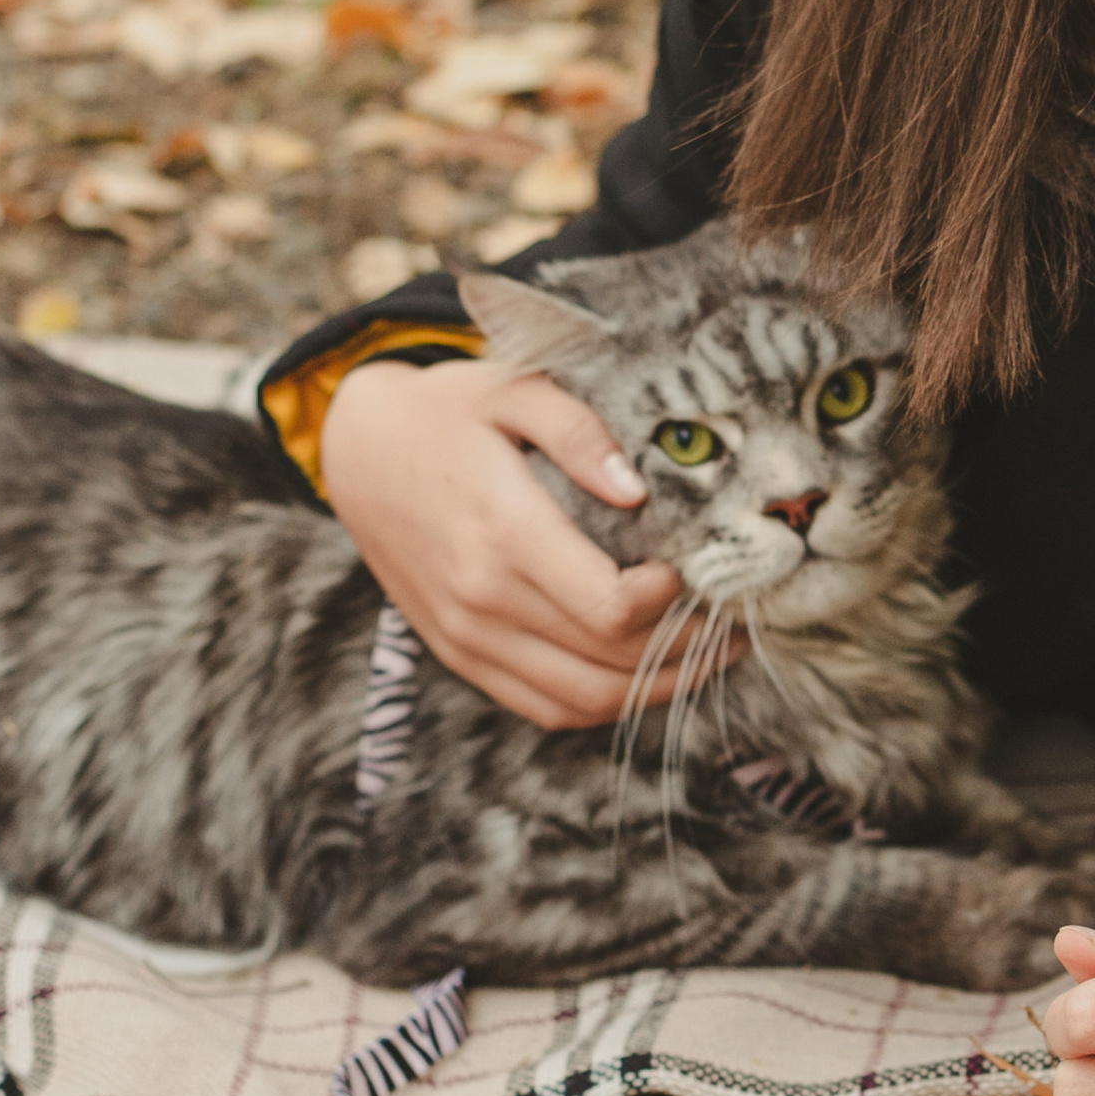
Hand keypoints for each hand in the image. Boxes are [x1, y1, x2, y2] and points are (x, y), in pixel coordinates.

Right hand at [320, 352, 713, 730]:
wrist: (357, 449)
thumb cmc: (447, 412)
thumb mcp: (514, 388)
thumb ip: (580, 431)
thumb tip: (639, 489)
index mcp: (503, 533)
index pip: (610, 607)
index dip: (672, 600)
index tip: (700, 566)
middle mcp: (483, 600)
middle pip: (610, 661)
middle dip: (687, 647)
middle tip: (737, 619)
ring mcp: (468, 637)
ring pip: (585, 699)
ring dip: (659, 688)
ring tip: (711, 653)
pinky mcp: (460, 654)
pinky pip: (544, 707)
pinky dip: (605, 704)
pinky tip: (648, 675)